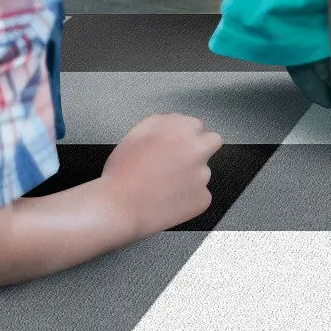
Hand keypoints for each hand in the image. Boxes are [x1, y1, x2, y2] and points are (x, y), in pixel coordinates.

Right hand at [97, 109, 226, 223]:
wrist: (118, 207)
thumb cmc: (121, 173)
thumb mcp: (137, 133)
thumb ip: (162, 122)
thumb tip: (174, 122)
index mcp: (181, 129)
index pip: (196, 125)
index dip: (184, 136)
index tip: (176, 145)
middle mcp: (197, 149)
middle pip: (212, 142)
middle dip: (201, 148)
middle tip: (181, 161)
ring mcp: (203, 175)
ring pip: (203, 171)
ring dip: (190, 176)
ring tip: (164, 186)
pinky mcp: (202, 198)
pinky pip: (200, 196)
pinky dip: (188, 199)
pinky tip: (168, 201)